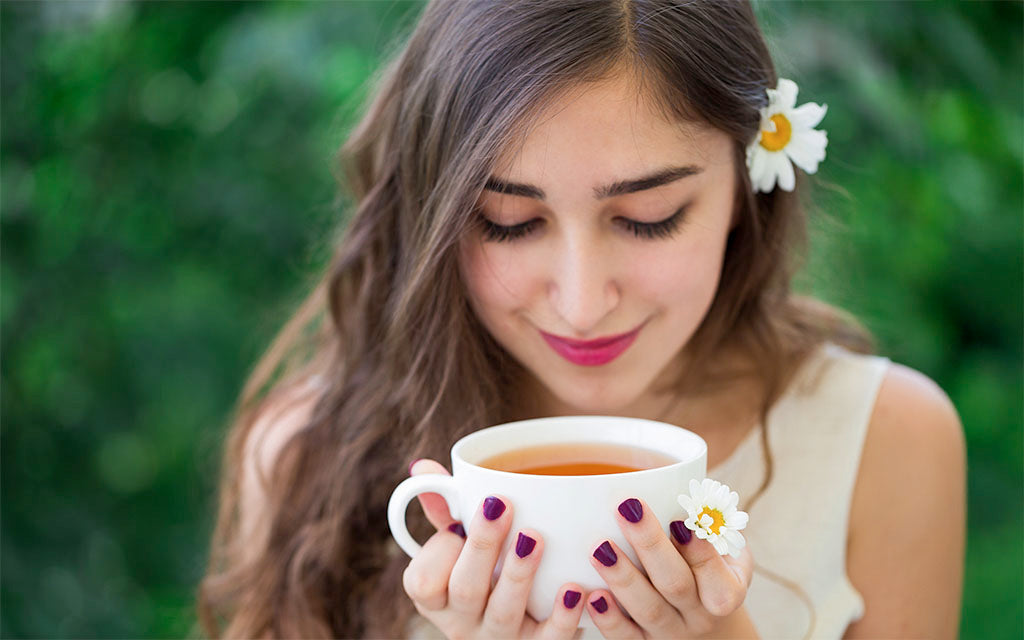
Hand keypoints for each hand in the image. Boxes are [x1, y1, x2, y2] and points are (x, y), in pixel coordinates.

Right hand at [401, 460, 585, 638]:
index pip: (423, 582)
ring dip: (518, 573)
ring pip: (503, 613)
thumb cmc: (482, 573)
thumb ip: (443, 511)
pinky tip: (574, 589)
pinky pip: (547, 639)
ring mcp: (500, 638)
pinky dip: (562, 616)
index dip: (438, 552)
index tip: (456, 525)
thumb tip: (422, 468)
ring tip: (534, 538)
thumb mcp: (458, 549)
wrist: (518, 626)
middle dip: (482, 547)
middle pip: (465, 589)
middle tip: (500, 506)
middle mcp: (463, 622)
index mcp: (438, 597)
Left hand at [586, 497, 755, 638]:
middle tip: (627, 509)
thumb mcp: (723, 546)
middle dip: (650, 545)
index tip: (679, 519)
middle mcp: (701, 617)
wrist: (700, 618)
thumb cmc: (707, 565)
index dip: (700, 550)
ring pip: (649, 610)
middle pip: (676, 584)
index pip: (717, 575)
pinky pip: (626, 638)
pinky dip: (609, 619)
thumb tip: (681, 480)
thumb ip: (709, 522)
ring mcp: (672, 633)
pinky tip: (592, 596)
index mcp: (726, 590)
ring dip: (623, 578)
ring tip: (599, 548)